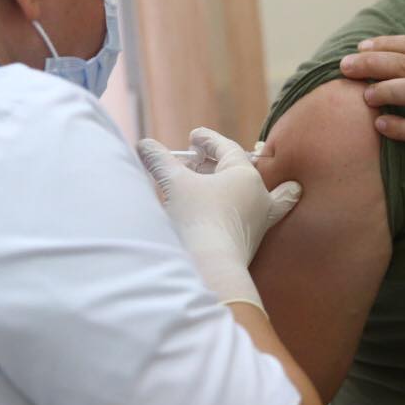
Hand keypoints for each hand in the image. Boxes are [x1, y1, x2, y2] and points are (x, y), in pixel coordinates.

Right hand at [137, 128, 302, 311]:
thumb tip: (145, 145)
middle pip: (237, 170)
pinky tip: (220, 210)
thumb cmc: (197, 219)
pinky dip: (232, 207)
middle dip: (214, 162)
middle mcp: (259, 196)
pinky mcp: (250, 241)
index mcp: (247, 176)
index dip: (208, 140)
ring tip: (201, 181)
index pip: (228, 148)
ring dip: (222, 184)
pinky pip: (245, 216)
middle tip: (192, 159)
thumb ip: (160, 160)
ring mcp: (258, 221)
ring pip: (245, 194)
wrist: (211, 268)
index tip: (193, 137)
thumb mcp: (174, 183)